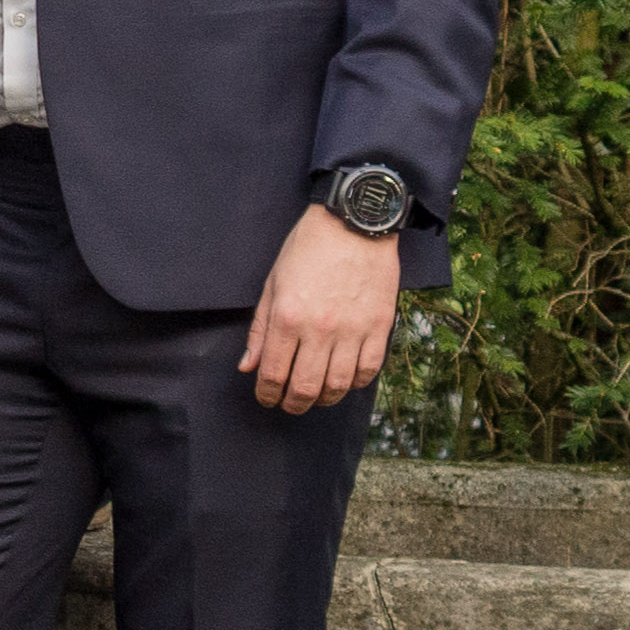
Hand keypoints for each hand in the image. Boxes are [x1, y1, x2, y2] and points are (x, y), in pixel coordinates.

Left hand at [240, 206, 401, 415]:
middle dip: (294, 404)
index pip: (274, 373)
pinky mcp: (380, 326)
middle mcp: (320, 329)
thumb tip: (249, 367)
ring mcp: (353, 329)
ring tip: (316, 396)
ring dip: (325, 398)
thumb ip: (260, 329)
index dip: (268, 394)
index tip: (267, 398)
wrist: (353, 224)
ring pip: (339, 385)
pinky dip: (355, 382)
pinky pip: (369, 369)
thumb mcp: (272, 284)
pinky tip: (345, 379)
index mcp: (288, 317)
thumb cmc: (307, 249)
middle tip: (289, 405)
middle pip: (306, 387)